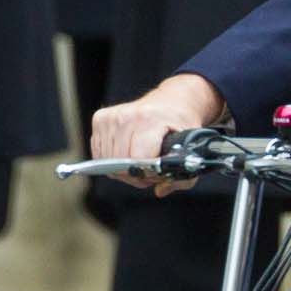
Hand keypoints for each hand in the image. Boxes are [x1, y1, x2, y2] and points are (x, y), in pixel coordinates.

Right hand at [89, 73, 226, 197]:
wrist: (172, 100)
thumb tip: (160, 191)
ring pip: (107, 162)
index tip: (157, 172)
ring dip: (122, 168)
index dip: (147, 173)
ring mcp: (111, 116)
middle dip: (135, 173)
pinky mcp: (100, 118)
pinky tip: (128, 152)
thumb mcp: (191, 147)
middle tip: (149, 169)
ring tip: (140, 160)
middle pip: (120, 164)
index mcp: (150, 119)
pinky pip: (99, 154)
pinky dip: (111, 160)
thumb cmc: (180, 124)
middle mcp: (127, 116)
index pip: (137, 159)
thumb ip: (183, 176)